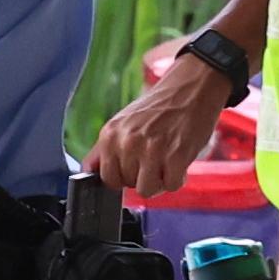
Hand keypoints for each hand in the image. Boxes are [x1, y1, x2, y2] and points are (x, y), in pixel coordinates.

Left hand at [89, 47, 234, 197]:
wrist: (191, 89)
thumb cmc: (159, 108)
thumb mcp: (122, 122)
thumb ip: (103, 149)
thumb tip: (87, 172)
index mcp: (110, 134)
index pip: (107, 178)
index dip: (123, 176)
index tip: (135, 165)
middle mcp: (127, 143)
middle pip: (129, 185)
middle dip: (143, 176)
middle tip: (156, 155)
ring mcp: (151, 150)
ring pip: (147, 190)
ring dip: (159, 181)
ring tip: (166, 160)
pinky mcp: (175, 157)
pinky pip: (171, 186)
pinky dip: (178, 177)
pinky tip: (179, 160)